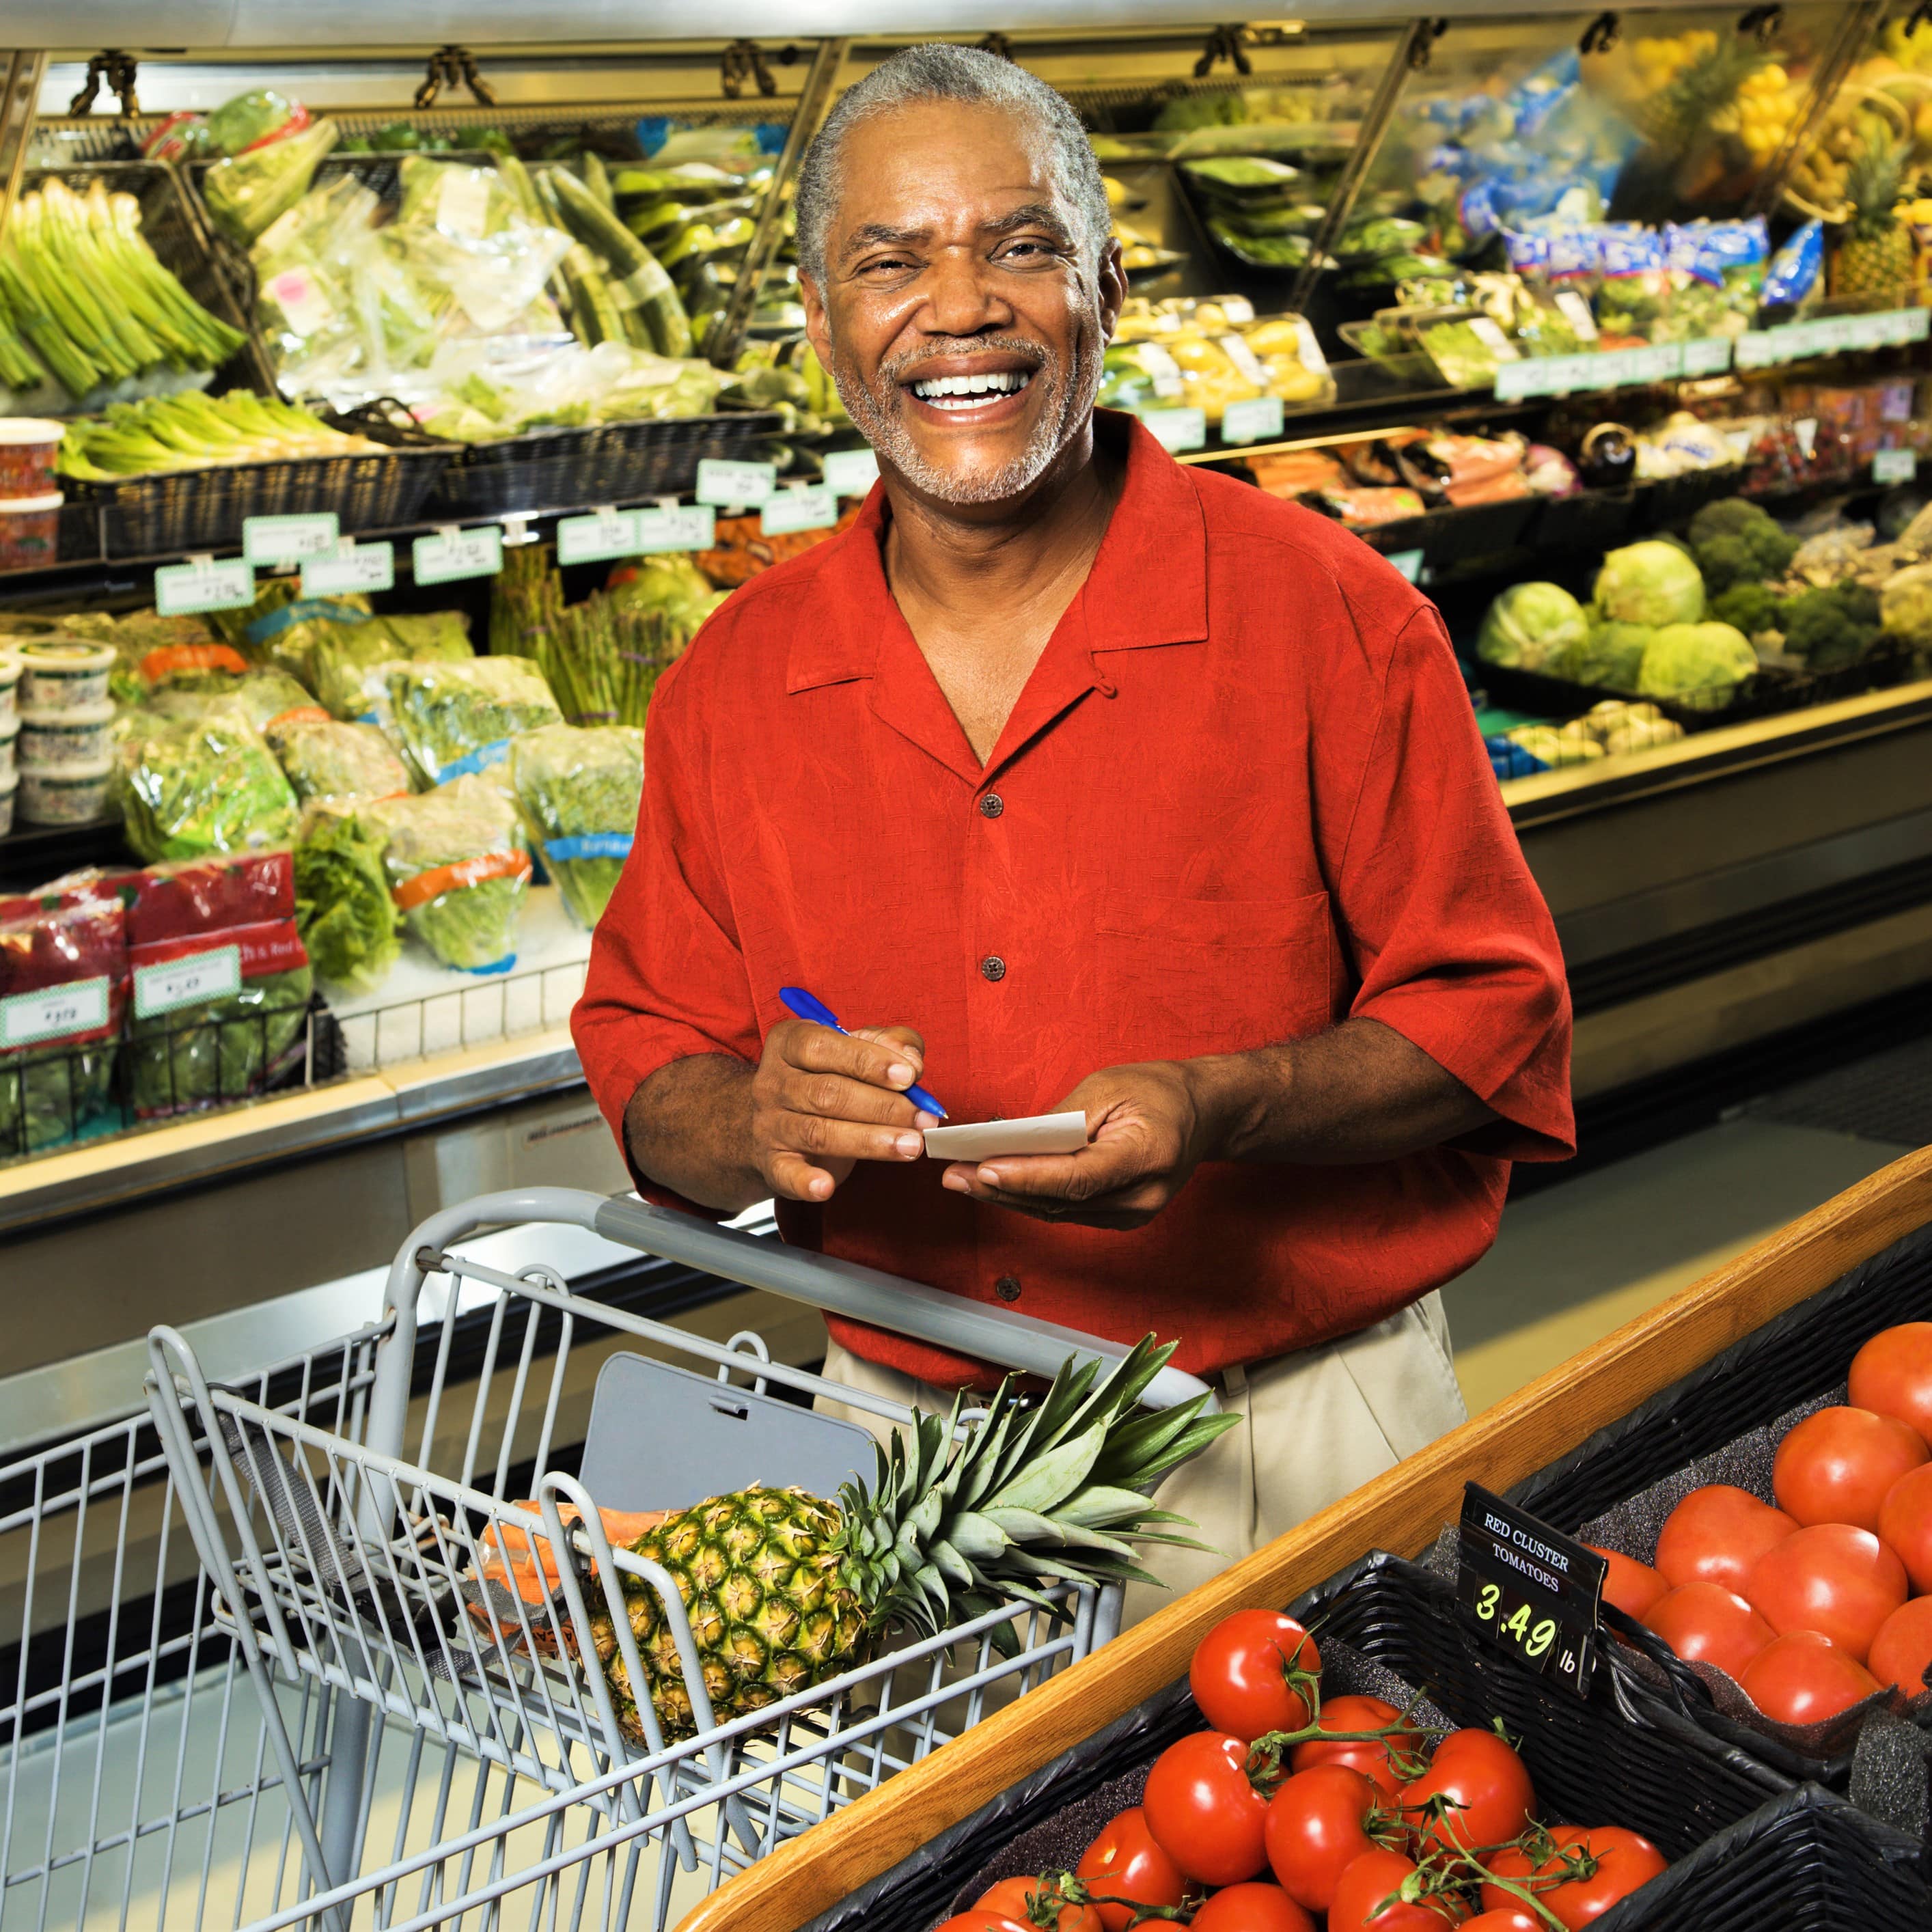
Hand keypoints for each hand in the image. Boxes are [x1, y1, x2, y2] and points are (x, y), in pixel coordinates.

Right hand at [751, 1019, 935, 1203]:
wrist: (773, 1118)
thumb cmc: (827, 1077)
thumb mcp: (854, 1049)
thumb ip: (888, 1043)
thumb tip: (912, 1061)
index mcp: (790, 1043)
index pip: (823, 1047)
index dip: (868, 1061)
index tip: (908, 1076)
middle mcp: (773, 1082)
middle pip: (827, 1093)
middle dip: (883, 1106)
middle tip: (923, 1119)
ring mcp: (769, 1124)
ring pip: (819, 1133)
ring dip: (869, 1141)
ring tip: (911, 1146)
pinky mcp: (771, 1162)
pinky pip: (785, 1173)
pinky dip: (805, 1182)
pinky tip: (826, 1187)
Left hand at [940, 1059, 1224, 1229]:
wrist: (1203, 1114)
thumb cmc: (1158, 1092)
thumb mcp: (1110, 1087)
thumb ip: (1064, 1119)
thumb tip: (1012, 1142)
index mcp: (1148, 1156)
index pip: (1079, 1176)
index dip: (1029, 1177)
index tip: (985, 1169)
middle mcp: (1142, 1196)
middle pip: (1062, 1201)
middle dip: (1002, 1189)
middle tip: (954, 1174)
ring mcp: (1134, 1213)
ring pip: (1058, 1212)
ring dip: (1008, 1198)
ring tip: (962, 1179)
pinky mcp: (1120, 1217)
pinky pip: (1066, 1210)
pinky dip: (1029, 1198)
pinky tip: (995, 1184)